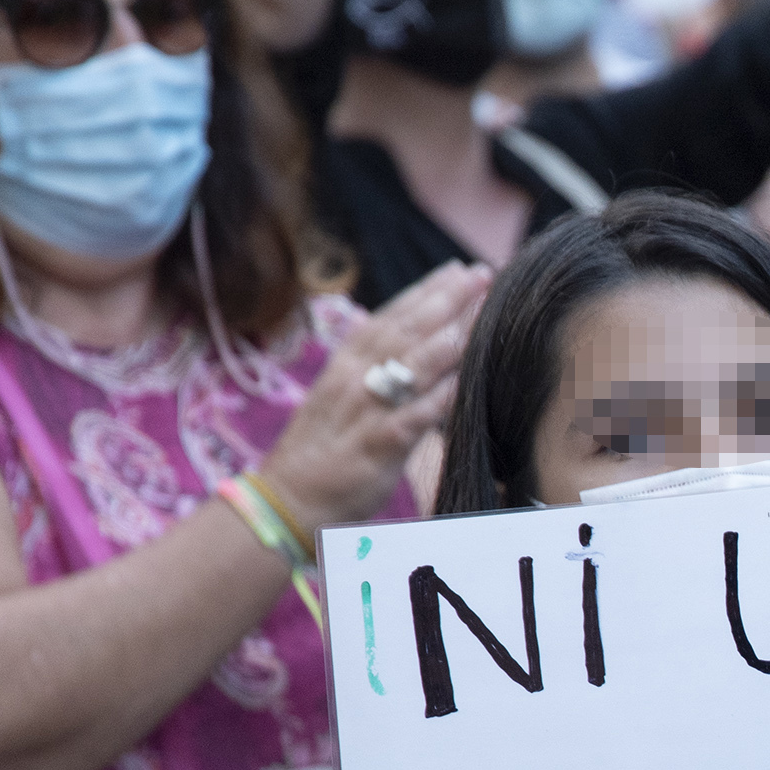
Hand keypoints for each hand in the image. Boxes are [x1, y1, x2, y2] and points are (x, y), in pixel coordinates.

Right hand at [256, 262, 490, 527]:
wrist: (287, 500)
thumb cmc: (324, 451)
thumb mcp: (345, 399)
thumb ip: (378, 373)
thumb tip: (417, 350)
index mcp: (346, 364)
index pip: (391, 317)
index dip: (426, 291)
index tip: (458, 269)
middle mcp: (353, 379)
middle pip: (406, 331)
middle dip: (445, 300)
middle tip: (482, 273)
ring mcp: (364, 410)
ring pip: (411, 365)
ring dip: (449, 336)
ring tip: (482, 311)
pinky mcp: (376, 446)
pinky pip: (413, 416)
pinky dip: (440, 396)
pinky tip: (467, 379)